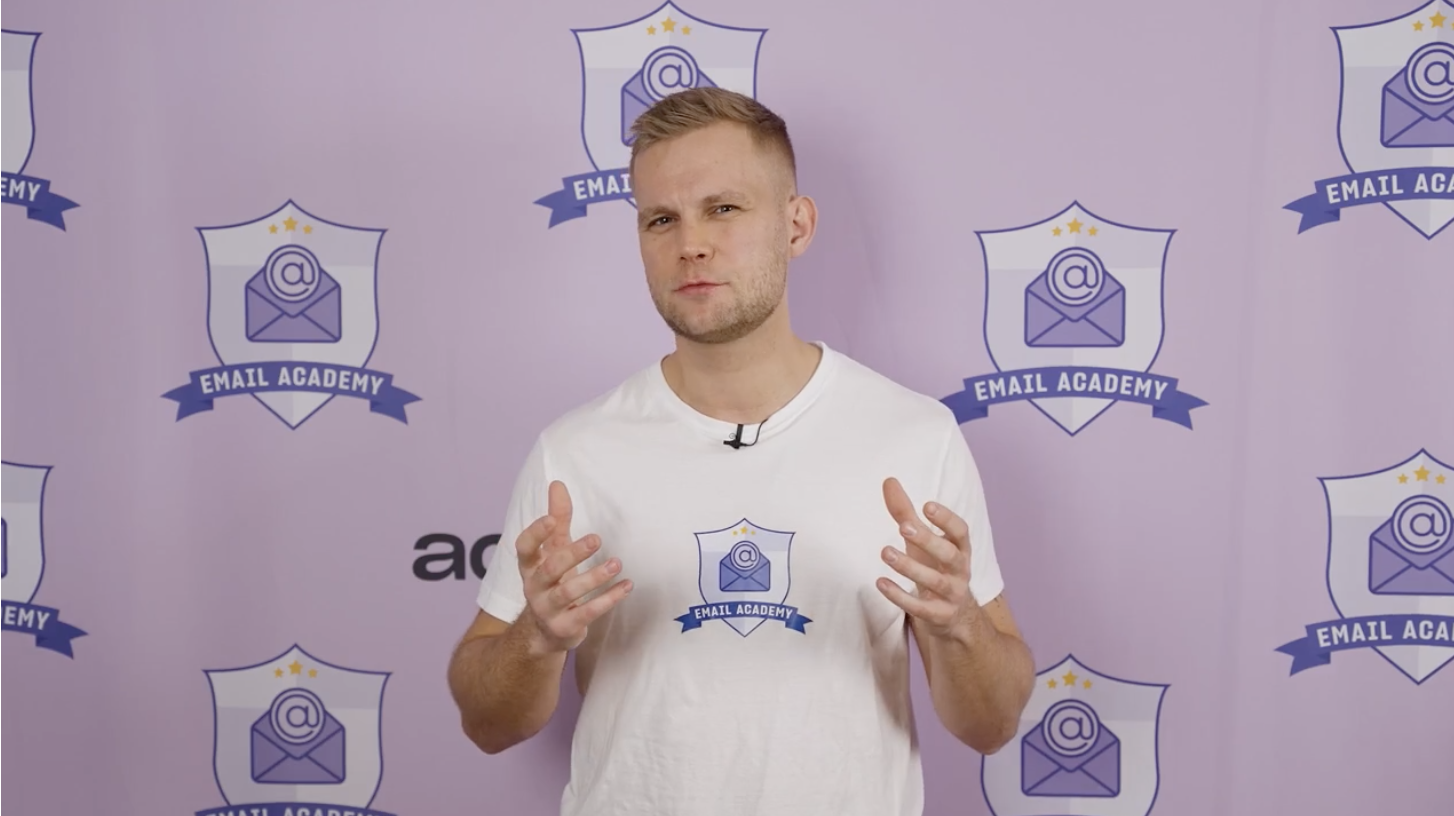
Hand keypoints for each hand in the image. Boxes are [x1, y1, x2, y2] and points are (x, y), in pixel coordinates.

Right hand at [515, 480, 631, 653]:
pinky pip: (587, 613)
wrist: (544, 631)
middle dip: (572, 553)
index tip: (551, 520)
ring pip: (568, 593)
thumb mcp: (553, 550)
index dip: (535, 534)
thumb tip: (557, 484)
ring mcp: (547, 610)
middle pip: (549, 569)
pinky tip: (626, 586)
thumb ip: (557, 519)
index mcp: (529, 566)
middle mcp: (534, 587)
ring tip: (616, 563)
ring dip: (594, 577)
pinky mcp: (564, 628)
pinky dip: (608, 599)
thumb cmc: (552, 581)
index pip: (524, 548)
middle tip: (596, 538)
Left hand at [876, 477, 981, 642]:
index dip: (947, 519)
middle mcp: (960, 572)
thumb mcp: (923, 543)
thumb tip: (888, 481)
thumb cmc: (936, 569)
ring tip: (885, 552)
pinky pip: (920, 608)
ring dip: (909, 567)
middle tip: (903, 527)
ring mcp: (952, 595)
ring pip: (934, 582)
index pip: (960, 532)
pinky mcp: (939, 616)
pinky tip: (880, 583)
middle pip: (948, 555)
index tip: (928, 506)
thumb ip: (906, 514)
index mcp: (960, 550)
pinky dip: (900, 596)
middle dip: (928, 540)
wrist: (954, 617)